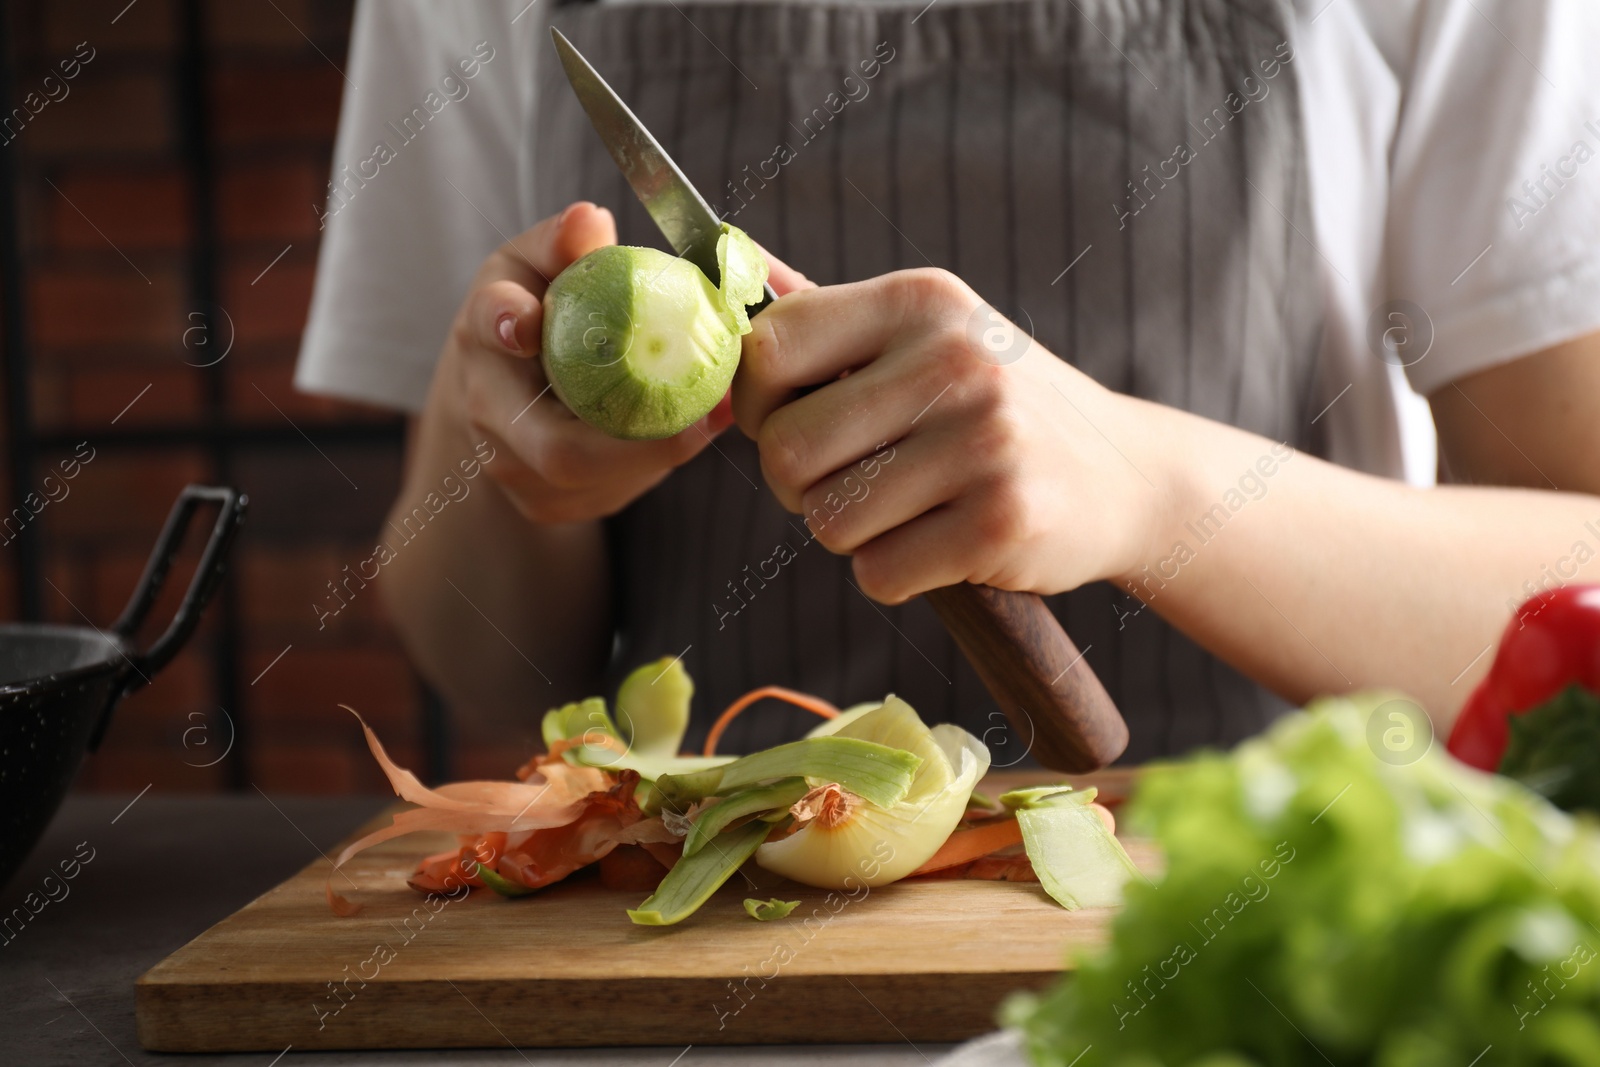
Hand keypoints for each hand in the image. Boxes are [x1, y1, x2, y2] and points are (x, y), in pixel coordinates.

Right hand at [434, 201, 732, 524]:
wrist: (493, 399)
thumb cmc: (526, 315)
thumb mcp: (533, 267)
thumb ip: (561, 244)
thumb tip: (590, 219)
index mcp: (483, 335)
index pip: (489, 325)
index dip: (507, 323)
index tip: (531, 322)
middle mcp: (488, 412)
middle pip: (556, 448)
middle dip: (638, 440)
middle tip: (704, 414)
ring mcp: (514, 471)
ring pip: (594, 479)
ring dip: (659, 454)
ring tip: (713, 419)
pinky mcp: (546, 504)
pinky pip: (610, 491)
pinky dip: (654, 465)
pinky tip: (690, 436)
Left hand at [732, 267, 1183, 602]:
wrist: (1127, 475)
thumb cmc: (999, 408)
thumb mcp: (933, 335)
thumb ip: (831, 318)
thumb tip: (729, 261)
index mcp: (922, 301)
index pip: (770, 348)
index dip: (758, 405)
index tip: (791, 423)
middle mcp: (955, 360)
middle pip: (786, 450)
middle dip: (798, 486)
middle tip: (848, 482)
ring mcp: (984, 441)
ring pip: (828, 521)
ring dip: (851, 534)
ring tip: (908, 508)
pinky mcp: (1002, 521)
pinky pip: (880, 572)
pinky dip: (895, 575)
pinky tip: (940, 544)